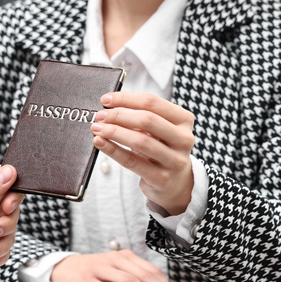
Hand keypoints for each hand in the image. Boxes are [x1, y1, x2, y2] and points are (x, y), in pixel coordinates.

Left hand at [90, 92, 195, 214]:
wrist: (174, 182)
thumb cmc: (161, 148)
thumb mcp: (158, 129)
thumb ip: (140, 117)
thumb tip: (108, 107)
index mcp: (184, 120)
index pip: (152, 102)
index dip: (126, 99)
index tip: (105, 99)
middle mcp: (184, 139)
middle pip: (148, 120)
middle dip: (119, 116)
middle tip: (99, 116)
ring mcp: (175, 160)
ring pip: (140, 141)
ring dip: (114, 132)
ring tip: (96, 129)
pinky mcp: (162, 178)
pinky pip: (132, 162)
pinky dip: (113, 151)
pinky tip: (100, 143)